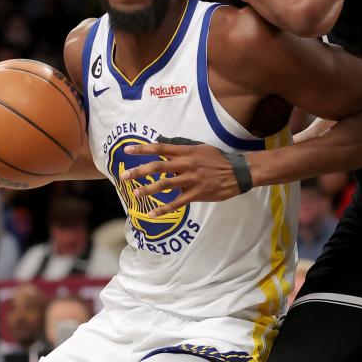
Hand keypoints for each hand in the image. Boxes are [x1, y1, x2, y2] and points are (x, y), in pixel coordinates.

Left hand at [119, 141, 244, 217]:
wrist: (237, 173)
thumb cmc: (218, 159)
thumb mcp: (201, 148)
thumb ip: (183, 149)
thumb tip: (164, 148)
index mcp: (186, 152)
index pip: (160, 148)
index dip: (143, 149)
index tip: (127, 150)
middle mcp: (186, 164)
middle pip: (158, 167)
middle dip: (139, 171)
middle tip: (124, 176)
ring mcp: (191, 180)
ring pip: (165, 184)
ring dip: (148, 189)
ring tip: (135, 194)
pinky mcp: (196, 194)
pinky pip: (177, 203)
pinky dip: (163, 209)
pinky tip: (152, 214)